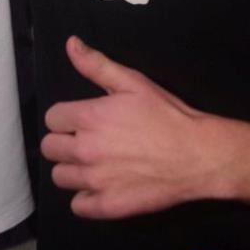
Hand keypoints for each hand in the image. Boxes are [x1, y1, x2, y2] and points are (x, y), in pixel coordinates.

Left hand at [41, 37, 219, 218]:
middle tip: (86, 141)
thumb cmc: (167, 115)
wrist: (199, 155)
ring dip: (72, 170)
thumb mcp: (133, 82)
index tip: (81, 119)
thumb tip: (70, 43)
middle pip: (50, 148)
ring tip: (93, 164)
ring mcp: (95, 181)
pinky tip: (102, 186)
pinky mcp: (108, 206)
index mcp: (88, 117)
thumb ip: (97, 64)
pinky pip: (78, 206)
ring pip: (60, 177)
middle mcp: (85, 150)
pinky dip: (86, 198)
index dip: (65, 117)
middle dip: (64, 142)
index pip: (52, 118)